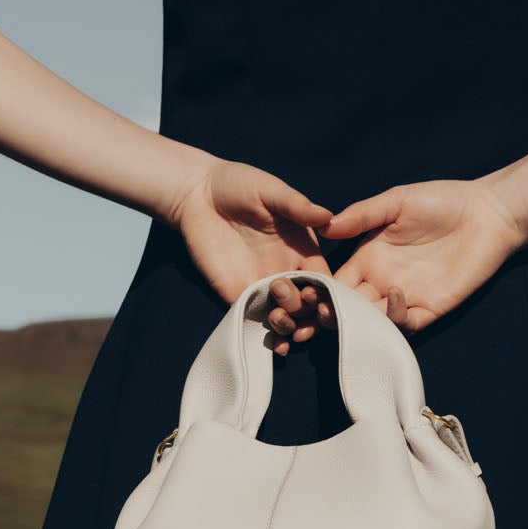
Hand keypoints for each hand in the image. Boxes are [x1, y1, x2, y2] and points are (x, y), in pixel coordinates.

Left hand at [169, 158, 335, 353]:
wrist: (198, 194)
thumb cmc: (239, 184)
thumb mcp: (270, 190)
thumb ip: (297, 206)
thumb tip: (328, 217)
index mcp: (304, 248)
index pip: (326, 279)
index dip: (329, 294)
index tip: (320, 297)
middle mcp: (288, 271)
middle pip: (310, 305)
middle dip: (308, 313)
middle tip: (290, 303)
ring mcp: (264, 285)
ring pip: (288, 318)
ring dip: (291, 326)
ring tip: (279, 322)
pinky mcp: (238, 294)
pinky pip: (258, 321)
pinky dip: (271, 337)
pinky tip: (277, 345)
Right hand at [326, 179, 527, 332]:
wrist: (488, 213)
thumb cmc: (442, 201)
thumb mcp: (396, 201)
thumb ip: (362, 215)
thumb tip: (324, 226)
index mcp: (368, 257)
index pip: (336, 281)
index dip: (320, 289)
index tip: (306, 292)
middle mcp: (381, 281)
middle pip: (348, 308)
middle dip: (331, 314)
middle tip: (321, 312)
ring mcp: (405, 297)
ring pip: (372, 322)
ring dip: (359, 323)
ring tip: (352, 313)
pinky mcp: (430, 309)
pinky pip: (405, 325)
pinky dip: (394, 320)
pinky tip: (395, 296)